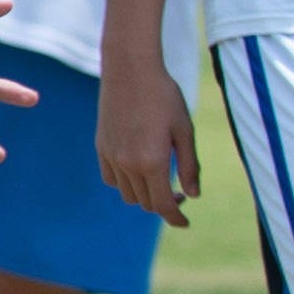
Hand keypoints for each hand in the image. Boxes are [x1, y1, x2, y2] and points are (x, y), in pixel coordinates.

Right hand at [98, 58, 198, 225]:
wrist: (130, 71)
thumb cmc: (164, 97)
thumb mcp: (184, 130)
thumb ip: (189, 165)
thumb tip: (192, 194)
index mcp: (152, 162)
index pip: (162, 205)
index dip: (175, 217)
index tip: (185, 222)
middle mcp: (128, 164)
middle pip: (145, 203)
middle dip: (164, 205)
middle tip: (180, 193)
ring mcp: (111, 156)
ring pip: (127, 194)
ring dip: (144, 195)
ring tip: (159, 181)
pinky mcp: (101, 147)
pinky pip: (111, 178)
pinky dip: (125, 183)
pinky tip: (138, 170)